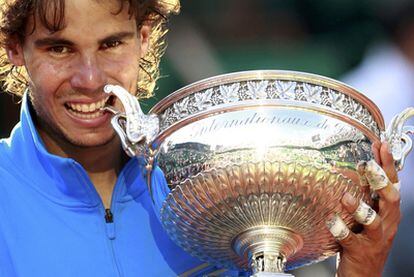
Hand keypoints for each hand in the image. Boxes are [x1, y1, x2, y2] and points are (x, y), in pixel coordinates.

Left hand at [328, 141, 400, 276]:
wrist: (364, 275)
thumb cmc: (364, 241)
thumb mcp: (369, 215)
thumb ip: (367, 194)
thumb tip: (361, 167)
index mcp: (388, 213)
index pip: (392, 184)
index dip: (388, 164)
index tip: (381, 144)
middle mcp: (386, 224)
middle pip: (391, 200)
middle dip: (381, 181)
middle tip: (368, 164)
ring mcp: (373, 239)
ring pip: (374, 222)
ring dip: (360, 207)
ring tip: (346, 196)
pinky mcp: (359, 251)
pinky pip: (351, 240)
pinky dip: (341, 229)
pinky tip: (332, 221)